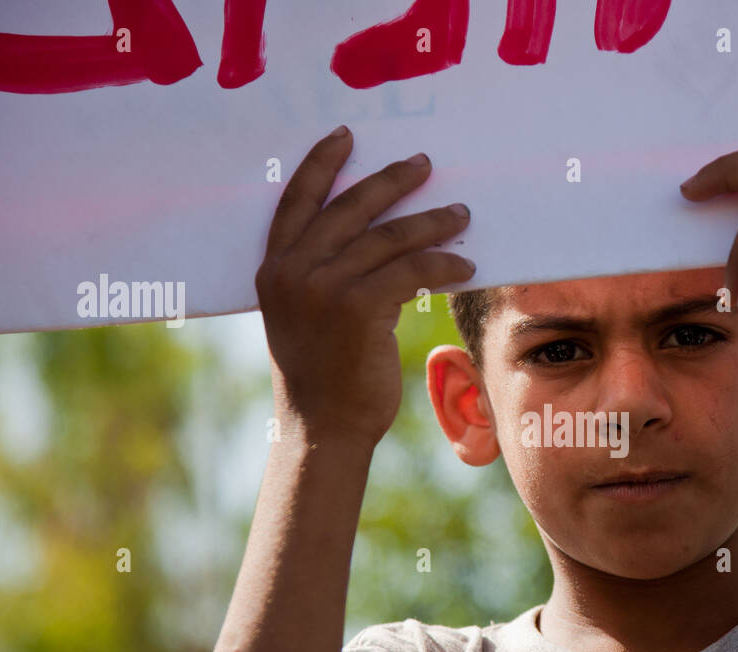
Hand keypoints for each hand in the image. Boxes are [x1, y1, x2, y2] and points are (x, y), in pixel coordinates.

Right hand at [255, 126, 475, 448]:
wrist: (322, 430)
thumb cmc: (321, 380)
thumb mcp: (305, 319)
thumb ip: (322, 278)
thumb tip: (376, 244)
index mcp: (273, 269)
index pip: (297, 201)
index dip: (321, 165)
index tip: (346, 136)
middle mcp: (292, 271)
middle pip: (350, 207)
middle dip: (392, 181)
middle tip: (425, 165)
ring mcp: (323, 287)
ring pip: (388, 237)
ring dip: (432, 222)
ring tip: (461, 216)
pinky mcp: (358, 307)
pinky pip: (412, 270)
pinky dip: (442, 265)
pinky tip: (464, 267)